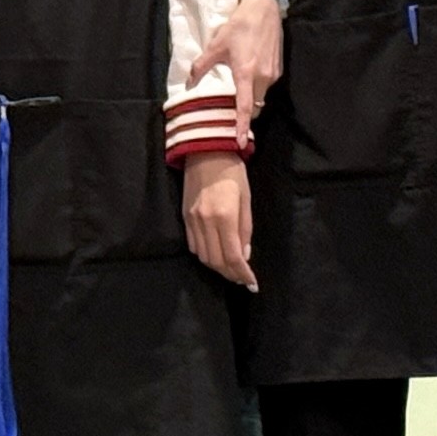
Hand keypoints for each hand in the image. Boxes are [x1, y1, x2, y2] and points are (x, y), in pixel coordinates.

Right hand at [179, 153, 254, 290]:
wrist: (205, 151)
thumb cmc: (232, 172)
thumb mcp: (246, 199)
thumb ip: (245, 230)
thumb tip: (244, 256)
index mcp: (224, 217)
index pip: (232, 256)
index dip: (242, 274)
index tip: (252, 284)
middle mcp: (205, 222)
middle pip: (216, 261)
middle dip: (230, 274)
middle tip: (243, 280)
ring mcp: (192, 220)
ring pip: (203, 256)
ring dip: (218, 267)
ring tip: (231, 270)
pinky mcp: (184, 217)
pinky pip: (193, 245)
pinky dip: (205, 255)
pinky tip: (216, 255)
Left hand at [186, 0, 285, 127]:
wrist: (264, 9)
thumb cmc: (238, 26)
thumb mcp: (216, 45)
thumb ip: (201, 67)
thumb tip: (189, 84)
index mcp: (246, 73)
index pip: (244, 107)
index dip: (241, 126)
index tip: (239, 142)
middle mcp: (263, 77)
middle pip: (254, 106)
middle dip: (244, 112)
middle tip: (230, 111)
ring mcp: (273, 74)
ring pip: (261, 97)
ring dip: (250, 98)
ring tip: (238, 85)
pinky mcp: (279, 69)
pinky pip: (267, 86)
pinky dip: (257, 86)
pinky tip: (249, 72)